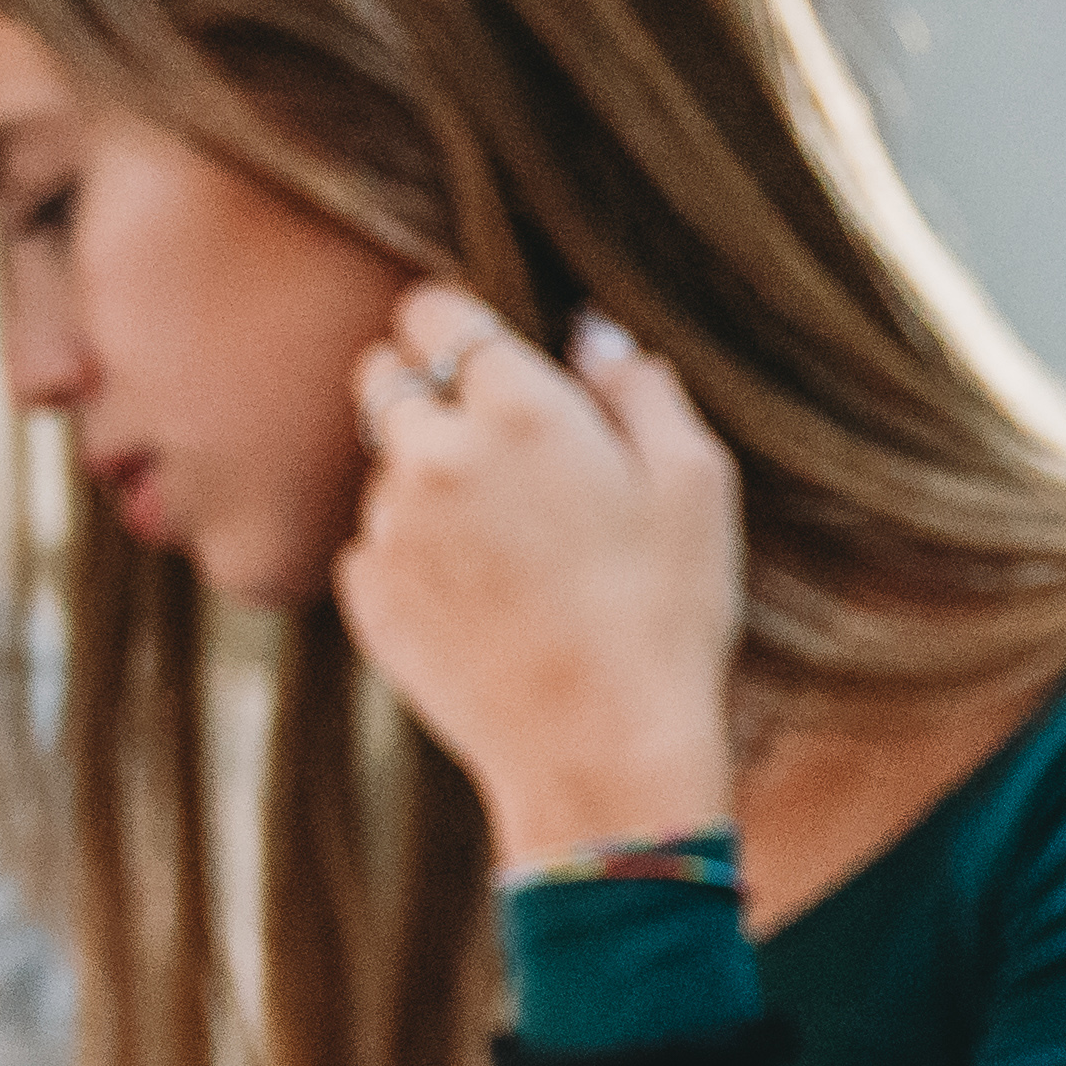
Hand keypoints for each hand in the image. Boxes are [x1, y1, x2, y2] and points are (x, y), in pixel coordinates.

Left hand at [334, 293, 748, 864]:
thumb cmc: (666, 616)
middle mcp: (432, 452)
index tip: (490, 360)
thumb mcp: (697, 483)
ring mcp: (389, 527)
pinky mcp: (368, 596)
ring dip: (424, 482)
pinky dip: (411, 556)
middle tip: (497, 451)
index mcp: (516, 406)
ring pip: (382, 467)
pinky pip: (372, 545)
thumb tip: (592, 334)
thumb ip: (640, 387)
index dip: (461, 328)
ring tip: (505, 549)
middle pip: (382, 375)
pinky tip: (480, 601)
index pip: (433, 310)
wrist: (601, 756)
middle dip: (427, 393)